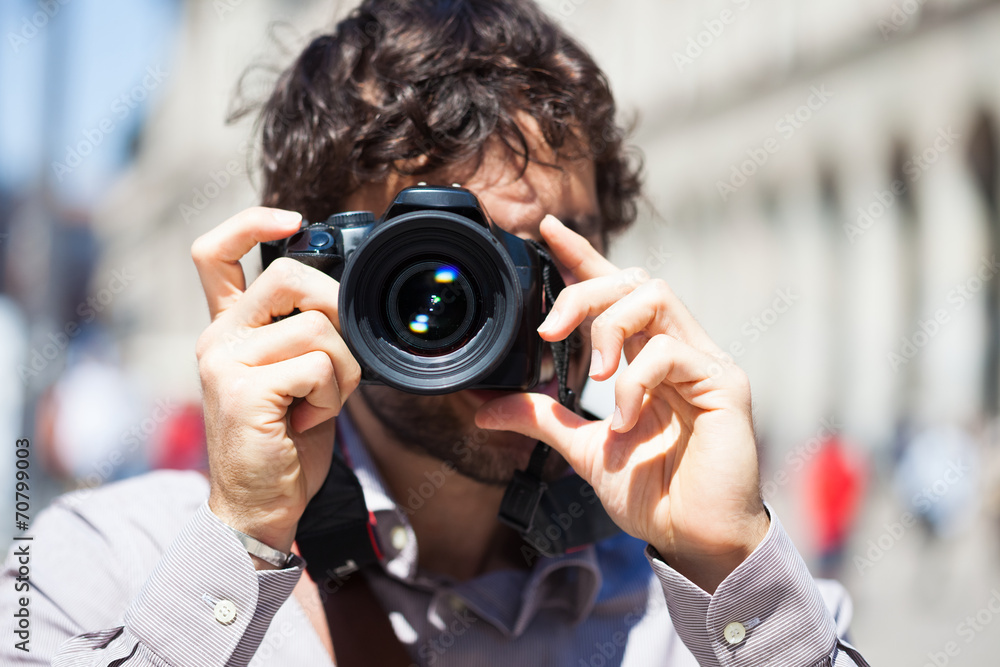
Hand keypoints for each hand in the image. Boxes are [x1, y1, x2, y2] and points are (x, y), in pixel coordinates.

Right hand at [192, 208, 360, 561]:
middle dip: (337, 309)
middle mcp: (218, 337)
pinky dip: (331, 396)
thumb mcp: (293, 375)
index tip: (293, 221)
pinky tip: (308, 421)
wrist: (260, 505)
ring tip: (319, 403)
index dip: (252, 222)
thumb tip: (342, 295)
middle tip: (335, 360)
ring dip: (342, 370)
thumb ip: (301, 331)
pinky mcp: (243, 391)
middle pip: (291, 276)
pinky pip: (318, 367)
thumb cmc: (285, 440)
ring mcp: (225, 362)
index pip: (215, 251)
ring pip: (318, 327)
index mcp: (228, 327)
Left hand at [476, 216, 768, 592]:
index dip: (583, 256)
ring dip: (610, 327)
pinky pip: (672, 354)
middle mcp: (678, 349)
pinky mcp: (725, 385)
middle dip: (584, 294)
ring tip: (596, 375)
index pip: (616, 291)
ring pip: (656, 297)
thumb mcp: (585, 450)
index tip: (546, 230)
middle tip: (550, 332)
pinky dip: (636, 381)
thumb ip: (543, 420)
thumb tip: (486, 407)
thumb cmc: (653, 491)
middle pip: (633, 280)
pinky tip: (626, 419)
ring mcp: (704, 363)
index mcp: (646, 358)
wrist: (694, 539)